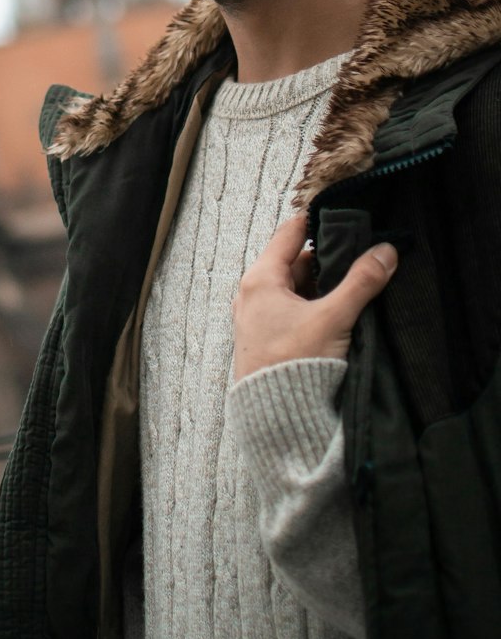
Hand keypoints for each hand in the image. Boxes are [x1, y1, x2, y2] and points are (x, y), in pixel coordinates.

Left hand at [232, 213, 396, 381]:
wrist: (276, 420)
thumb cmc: (294, 364)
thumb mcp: (333, 318)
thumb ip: (361, 282)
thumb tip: (386, 252)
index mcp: (260, 279)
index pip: (290, 234)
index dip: (317, 223)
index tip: (345, 219)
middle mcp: (253, 294)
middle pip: (294, 262)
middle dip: (327, 259)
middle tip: (359, 255)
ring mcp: (257, 317)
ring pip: (295, 287)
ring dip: (322, 285)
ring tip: (354, 284)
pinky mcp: (266, 338)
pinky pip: (292, 309)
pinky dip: (314, 305)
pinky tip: (338, 313)